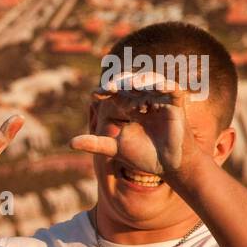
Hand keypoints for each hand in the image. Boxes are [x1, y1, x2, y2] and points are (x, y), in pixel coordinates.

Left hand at [69, 74, 197, 174]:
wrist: (167, 166)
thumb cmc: (142, 155)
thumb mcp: (115, 148)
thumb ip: (95, 144)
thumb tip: (70, 143)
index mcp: (129, 107)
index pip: (116, 93)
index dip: (106, 90)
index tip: (95, 93)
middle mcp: (144, 100)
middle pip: (132, 83)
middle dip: (121, 82)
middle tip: (109, 86)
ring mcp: (160, 100)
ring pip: (150, 82)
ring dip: (141, 80)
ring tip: (130, 85)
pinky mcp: (176, 103)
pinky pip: (171, 89)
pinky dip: (164, 85)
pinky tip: (154, 86)